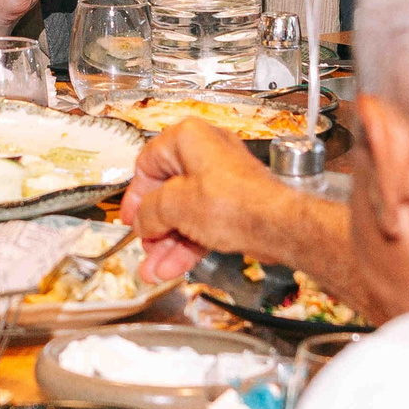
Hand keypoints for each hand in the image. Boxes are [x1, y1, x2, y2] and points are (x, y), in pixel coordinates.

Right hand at [119, 116, 283, 281]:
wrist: (279, 227)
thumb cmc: (237, 203)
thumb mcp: (175, 205)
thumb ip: (149, 212)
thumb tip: (142, 221)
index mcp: (189, 139)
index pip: (148, 163)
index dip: (135, 194)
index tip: (129, 217)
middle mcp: (207, 155)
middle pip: (167, 193)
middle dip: (153, 227)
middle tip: (144, 246)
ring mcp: (222, 181)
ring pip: (184, 214)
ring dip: (167, 244)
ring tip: (153, 269)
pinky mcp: (234, 206)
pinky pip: (202, 224)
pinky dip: (187, 245)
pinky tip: (172, 268)